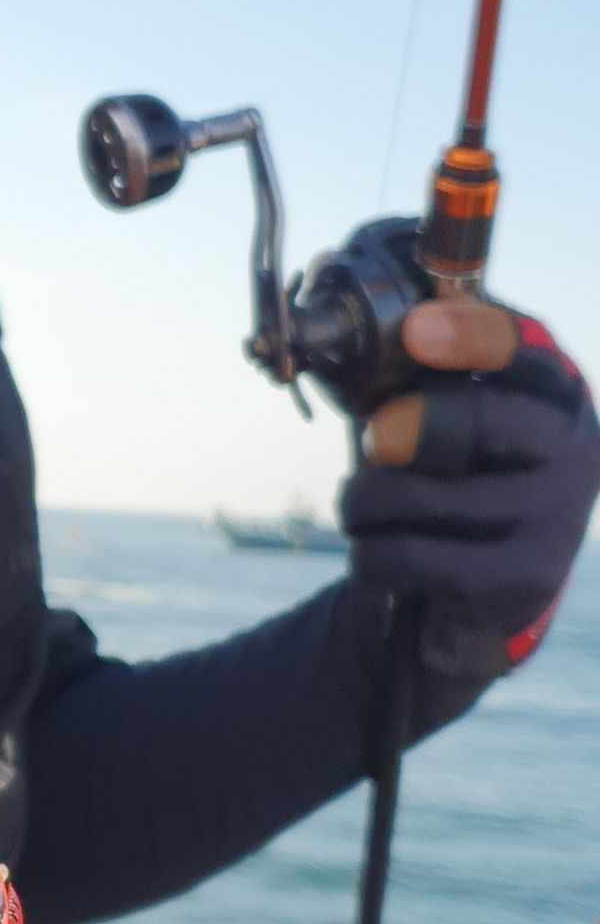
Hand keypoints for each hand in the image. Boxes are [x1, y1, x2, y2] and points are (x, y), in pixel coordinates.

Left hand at [341, 296, 599, 681]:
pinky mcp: (524, 580)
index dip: (470, 334)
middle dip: (404, 427)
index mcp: (556, 394)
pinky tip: (369, 551)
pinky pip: (412, 556)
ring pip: (428, 496)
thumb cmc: (450, 479)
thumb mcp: (440, 418)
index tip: (415, 330)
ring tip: (357, 506)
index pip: (524, 347)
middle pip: (481, 420)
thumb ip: (414, 376)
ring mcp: (557, 518)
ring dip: (364, 500)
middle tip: (372, 441)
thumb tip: (349, 344)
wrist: (476, 592)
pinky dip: (369, 553)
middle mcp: (575, 450)